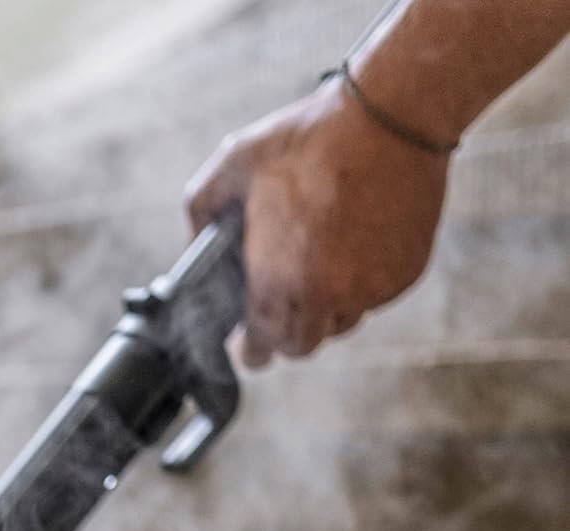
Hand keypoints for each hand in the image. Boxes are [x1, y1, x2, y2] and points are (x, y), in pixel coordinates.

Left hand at [184, 76, 449, 367]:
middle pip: (300, 346)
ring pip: (340, 325)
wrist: (396, 112)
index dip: (251, 349)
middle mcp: (325, 296)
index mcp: (277, 280)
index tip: (249, 344)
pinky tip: (354, 248)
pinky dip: (362, 284)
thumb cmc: (310, 137)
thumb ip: (202, 209)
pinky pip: (375, 297)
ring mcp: (369, 290)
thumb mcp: (235, 163)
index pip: (259, 348)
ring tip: (317, 272)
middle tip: (281, 309)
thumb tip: (194, 244)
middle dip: (286, 333)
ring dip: (325, 310)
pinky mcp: (405, 276)